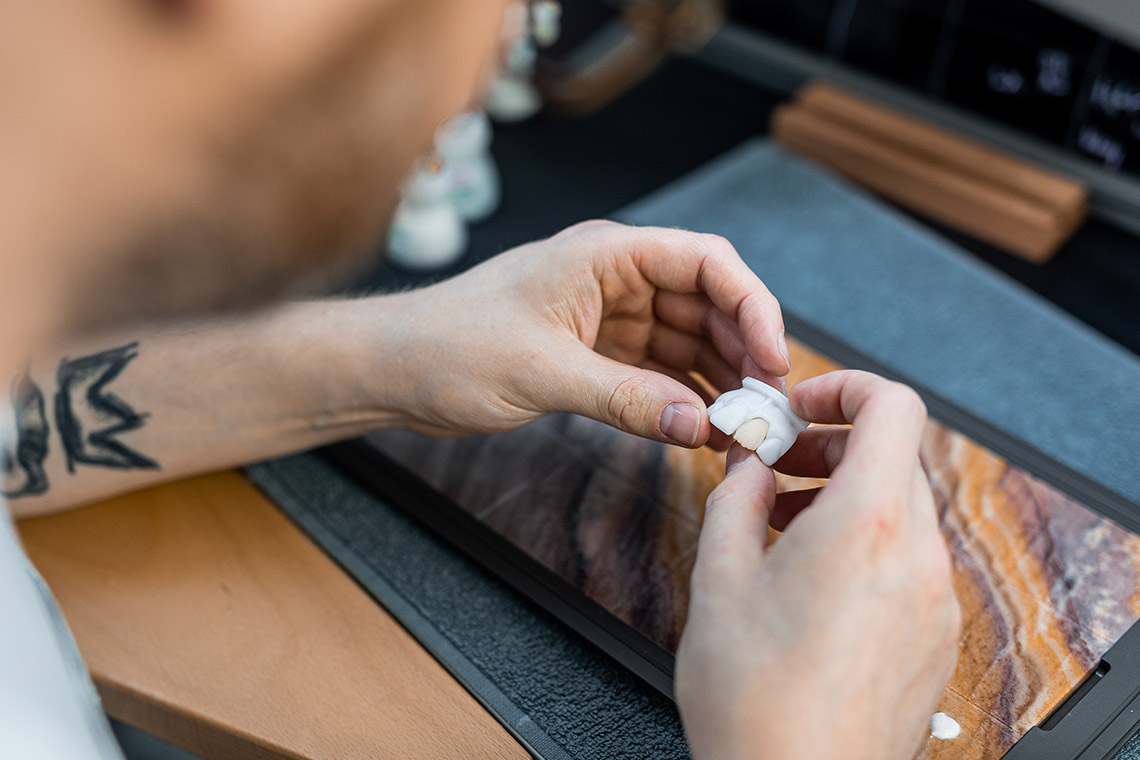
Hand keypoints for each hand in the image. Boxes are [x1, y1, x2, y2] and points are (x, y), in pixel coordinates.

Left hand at [387, 220, 788, 444]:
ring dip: (718, 380)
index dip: (751, 306)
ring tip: (744, 426)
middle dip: (742, 351)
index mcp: (606, 255)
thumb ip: (624, 400)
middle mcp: (615, 279)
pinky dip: (682, 398)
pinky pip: (658, 372)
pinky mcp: (596, 354)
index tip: (773, 359)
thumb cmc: (449, 346)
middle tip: (765, 408)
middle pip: (707, 305)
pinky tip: (703, 428)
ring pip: (688, 341)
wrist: (394, 370)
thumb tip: (697, 425)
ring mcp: (608, 317)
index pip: (705, 263)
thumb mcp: (542, 373)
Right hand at [675, 370, 959, 759]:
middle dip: (830, 447)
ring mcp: (933, 599)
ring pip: (900, 509)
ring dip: (845, 495)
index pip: (893, 406)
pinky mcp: (932, 635)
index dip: (844, 387)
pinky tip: (811, 576)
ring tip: (782, 525)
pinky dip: (865, 542)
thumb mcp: (719, 576)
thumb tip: (750, 466)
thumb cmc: (759, 700)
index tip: (801, 405)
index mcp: (868, 523)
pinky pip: (907, 559)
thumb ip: (736, 498)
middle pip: (893, 457)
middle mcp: (917, 555)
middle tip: (775, 467)